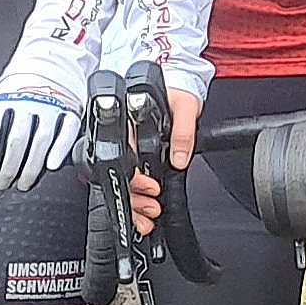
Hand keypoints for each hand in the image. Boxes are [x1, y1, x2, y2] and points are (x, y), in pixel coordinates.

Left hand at [0, 87, 82, 190]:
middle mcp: (26, 102)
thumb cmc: (20, 91)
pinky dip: (59, 151)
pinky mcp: (70, 110)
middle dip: (8, 169)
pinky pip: (66, 133)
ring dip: (30, 168)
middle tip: (3, 183)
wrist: (49, 64)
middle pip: (16, 142)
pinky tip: (51, 165)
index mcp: (2, 100)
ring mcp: (50, 106)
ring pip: (40, 141)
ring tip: (23, 183)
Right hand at [128, 87, 199, 236]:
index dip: (134, 177)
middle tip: (152, 209)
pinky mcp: (135, 157)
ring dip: (134, 204)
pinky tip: (143, 213)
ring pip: (121, 182)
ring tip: (149, 215)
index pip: (122, 156)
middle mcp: (124, 138)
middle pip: (118, 175)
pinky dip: (135, 200)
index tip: (151, 188)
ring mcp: (128, 149)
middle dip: (134, 198)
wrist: (180, 89)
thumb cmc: (179, 94)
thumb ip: (183, 132)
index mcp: (129, 123)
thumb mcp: (187, 106)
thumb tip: (178, 160)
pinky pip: (129, 181)